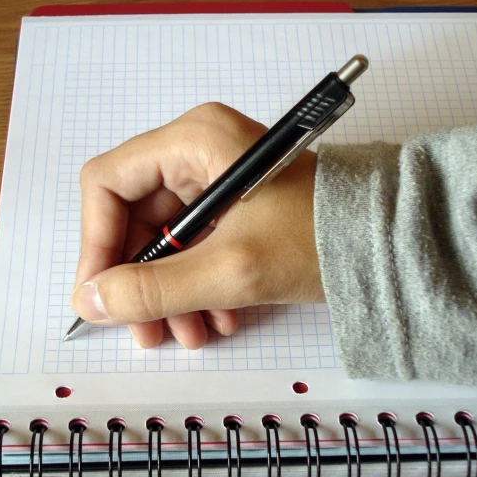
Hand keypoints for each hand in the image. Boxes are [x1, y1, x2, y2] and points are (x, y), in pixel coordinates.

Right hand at [72, 103, 322, 348]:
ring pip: (165, 240)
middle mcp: (199, 151)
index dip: (95, 242)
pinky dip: (198, 285)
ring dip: (171, 293)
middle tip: (146, 333)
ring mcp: (217, 179)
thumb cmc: (315, 241)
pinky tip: (220, 319)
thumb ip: (154, 289)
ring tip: (192, 335)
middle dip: (140, 281)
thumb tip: (89, 302)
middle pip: (136, 218)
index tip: (99, 297)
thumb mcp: (230, 270)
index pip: (108, 183)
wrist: (387, 245)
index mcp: (193, 141)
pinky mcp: (234, 207)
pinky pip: (195, 246)